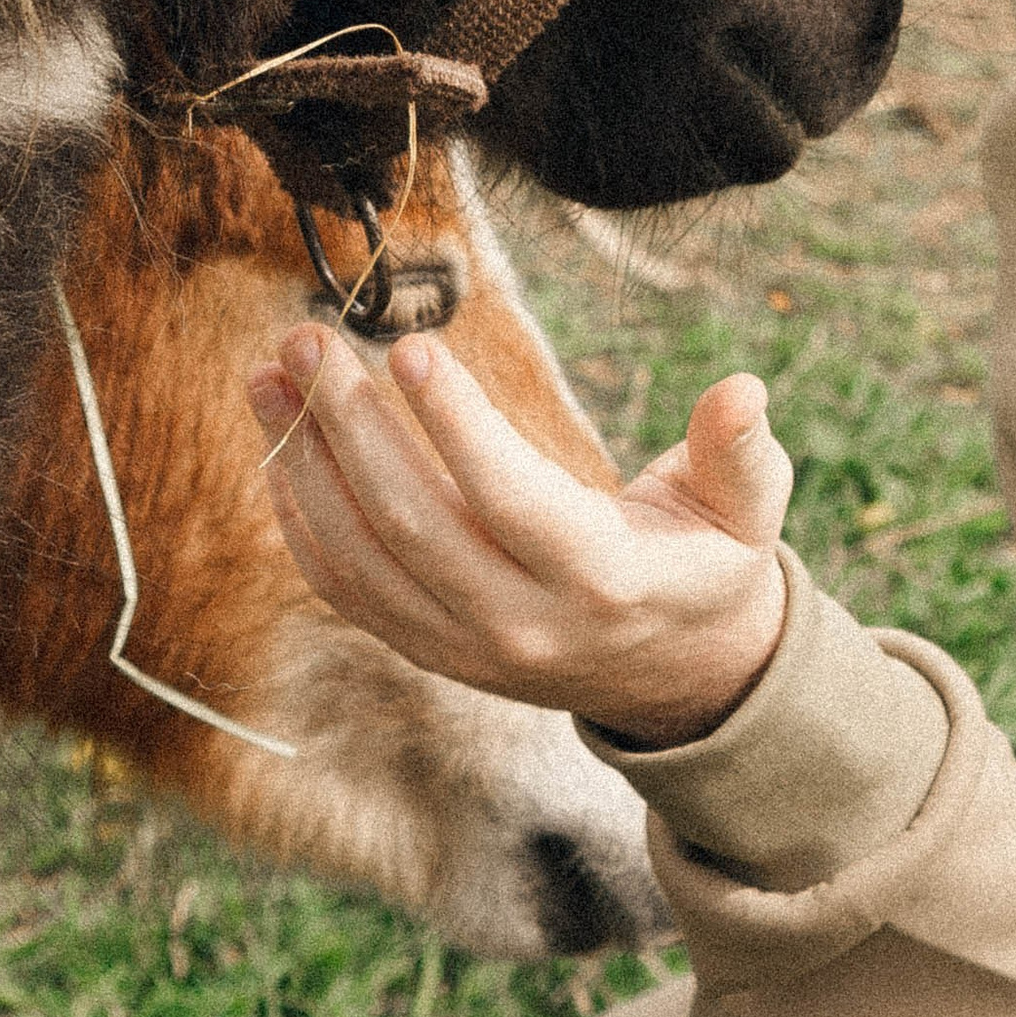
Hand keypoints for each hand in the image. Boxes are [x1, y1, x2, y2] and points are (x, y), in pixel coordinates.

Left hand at [246, 325, 793, 748]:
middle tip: (308, 340)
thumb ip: (740, 451)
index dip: (457, 425)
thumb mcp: (747, 510)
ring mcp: (466, 648)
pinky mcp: (430, 650)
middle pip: (413, 524)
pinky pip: (346, 591)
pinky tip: (278, 446)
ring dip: (303, 464)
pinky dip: (301, 520)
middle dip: (349, 426)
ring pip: (361, 559)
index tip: (408, 348)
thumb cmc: (708, 563)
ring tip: (268, 376)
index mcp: (603, 582)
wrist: (678, 676)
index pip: (512, 500)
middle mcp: (522, 626)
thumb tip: (743, 390)